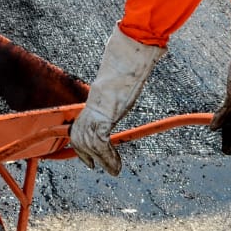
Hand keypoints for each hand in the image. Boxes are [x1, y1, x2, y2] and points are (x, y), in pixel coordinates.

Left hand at [67, 28, 164, 174]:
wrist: (126, 60)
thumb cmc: (127, 65)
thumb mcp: (124, 80)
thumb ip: (126, 83)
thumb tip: (151, 61)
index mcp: (94, 100)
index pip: (79, 126)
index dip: (81, 143)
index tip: (87, 155)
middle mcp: (91, 108)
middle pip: (79, 137)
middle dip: (85, 154)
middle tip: (96, 167)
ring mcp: (94, 113)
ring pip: (89, 145)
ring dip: (102, 161)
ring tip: (113, 170)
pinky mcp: (101, 119)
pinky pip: (100, 145)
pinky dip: (107, 159)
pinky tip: (116, 167)